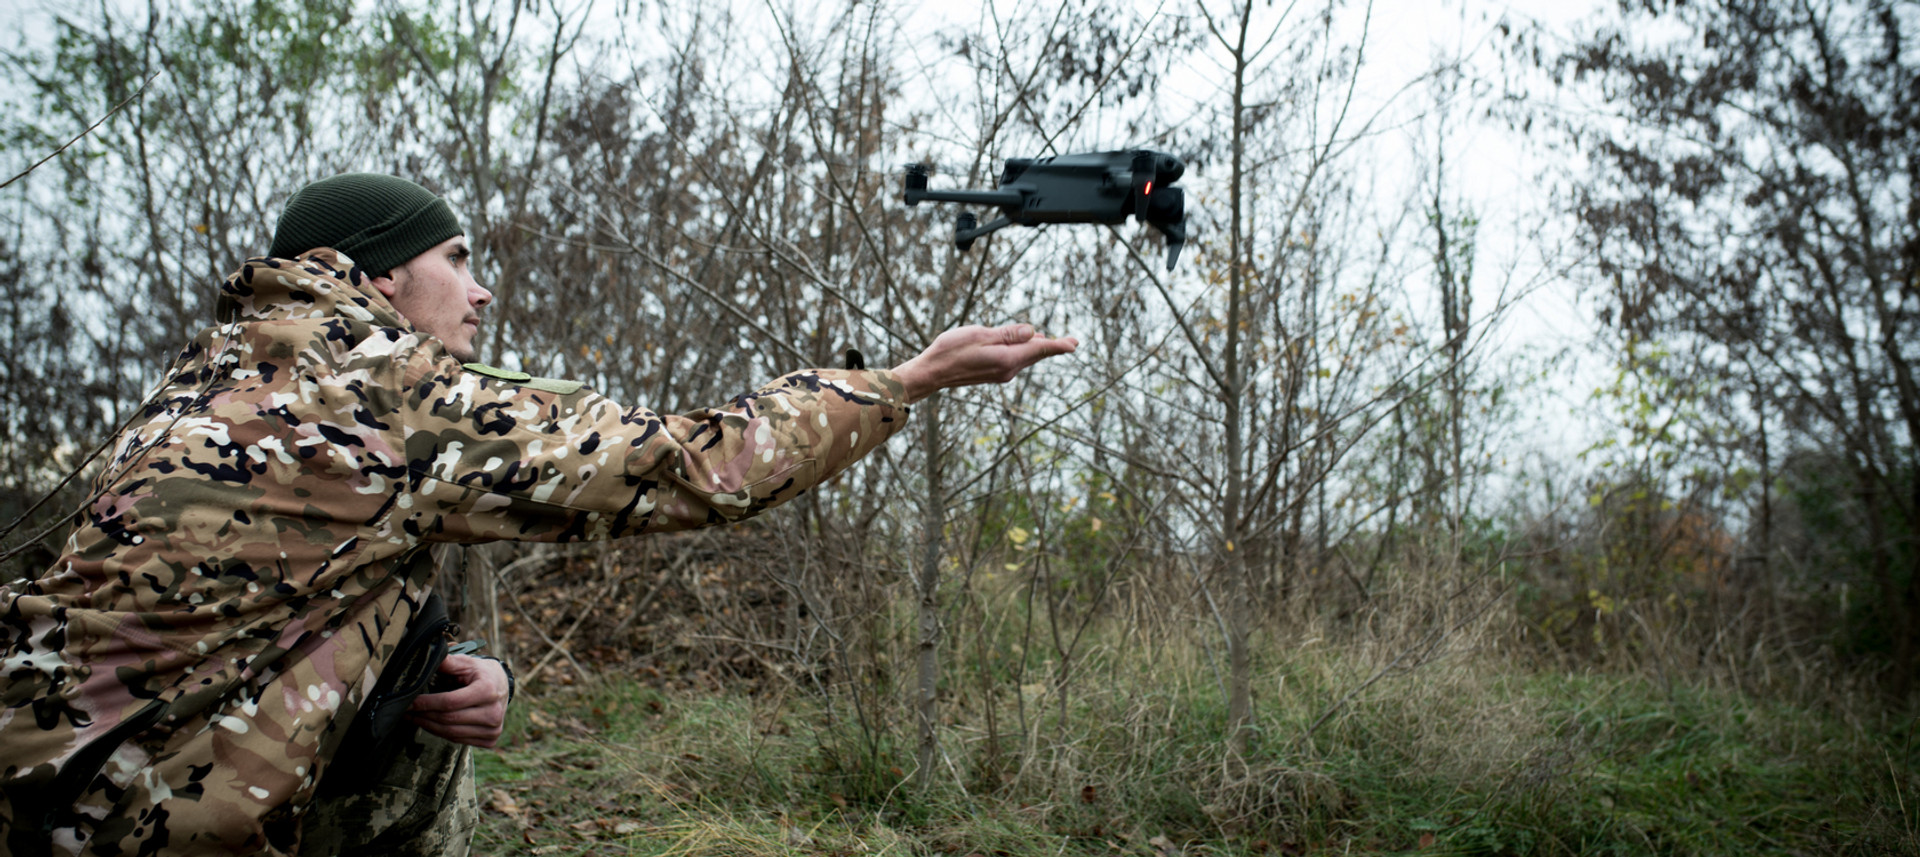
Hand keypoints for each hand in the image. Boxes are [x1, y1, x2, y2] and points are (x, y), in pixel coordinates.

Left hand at [406, 654, 510, 747]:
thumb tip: (425, 658)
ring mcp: (493, 729)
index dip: (426, 703)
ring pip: (450, 733)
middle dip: (423, 715)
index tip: (409, 702)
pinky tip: (430, 724)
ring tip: (414, 718)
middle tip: (406, 711)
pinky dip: (441, 733)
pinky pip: (458, 740)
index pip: (450, 702)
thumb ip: (447, 662)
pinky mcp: (490, 740)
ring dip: (428, 726)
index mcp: (488, 691)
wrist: (503, 687)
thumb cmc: (481, 674)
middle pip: (448, 719)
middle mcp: (493, 712)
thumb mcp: (467, 663)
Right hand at [890, 323, 1078, 403]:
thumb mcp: (981, 335)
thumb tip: (1033, 331)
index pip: (1039, 349)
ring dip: (1037, 347)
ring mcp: (1001, 373)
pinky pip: (1015, 360)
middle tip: (1072, 343)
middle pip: (1035, 354)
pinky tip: (1025, 344)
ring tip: (1051, 340)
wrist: (932, 373)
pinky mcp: (993, 373)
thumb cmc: (951, 350)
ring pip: (1025, 357)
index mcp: (1007, 359)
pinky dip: (1023, 351)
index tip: (1074, 344)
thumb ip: (1008, 334)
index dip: (1058, 345)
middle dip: (1053, 346)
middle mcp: (1008, 370)